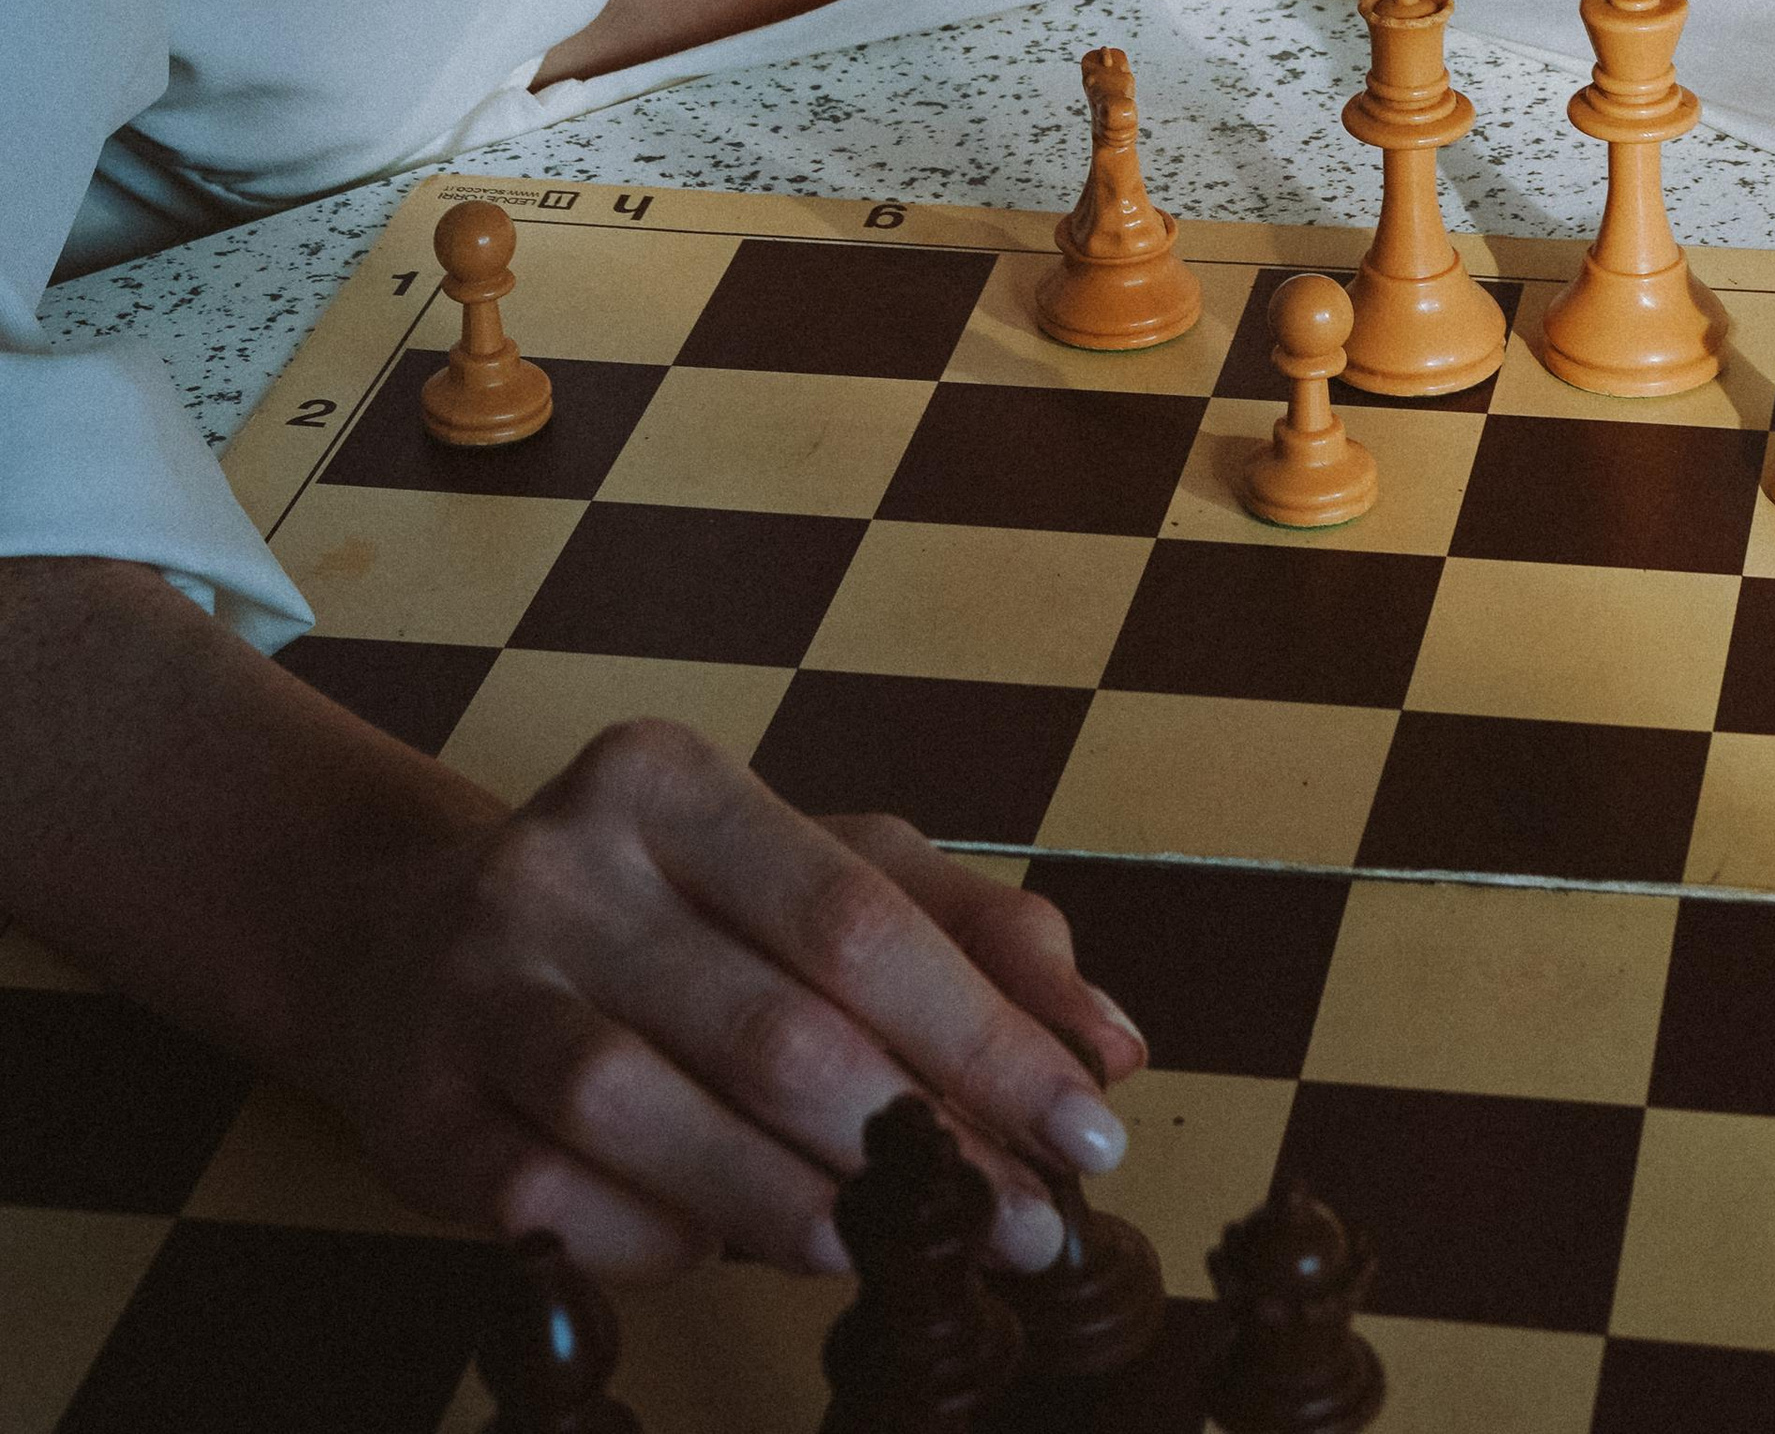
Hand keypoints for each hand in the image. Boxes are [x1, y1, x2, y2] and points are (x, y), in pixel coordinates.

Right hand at [313, 721, 1142, 1280]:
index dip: (986, 1038)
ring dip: (800, 1210)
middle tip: (1023, 1230)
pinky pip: (560, 1204)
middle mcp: (566, 864)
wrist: (401, 938)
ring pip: (659, 1120)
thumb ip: (970, 933)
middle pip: (775, 1028)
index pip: (861, 920)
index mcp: (673, 782)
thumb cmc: (658, 907)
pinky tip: (724, 1250)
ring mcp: (477, 985)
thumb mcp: (812, 870)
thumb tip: (1109, 1041)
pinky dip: (658, 1241)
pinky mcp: (413, 1107)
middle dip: (922, 1147)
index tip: (1088, 1131)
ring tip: (892, 1256)